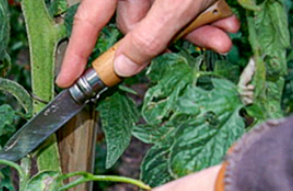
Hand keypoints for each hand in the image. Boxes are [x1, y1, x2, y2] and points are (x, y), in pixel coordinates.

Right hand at [56, 0, 240, 87]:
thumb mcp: (176, 3)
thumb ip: (149, 37)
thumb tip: (122, 68)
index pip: (88, 20)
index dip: (77, 53)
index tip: (67, 80)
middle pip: (134, 24)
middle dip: (167, 41)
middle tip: (203, 46)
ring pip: (162, 18)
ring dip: (194, 32)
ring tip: (224, 37)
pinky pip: (177, 5)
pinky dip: (201, 16)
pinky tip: (225, 21)